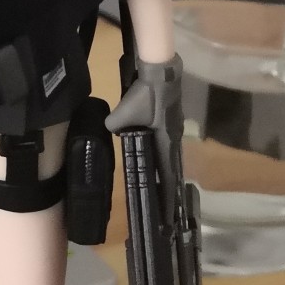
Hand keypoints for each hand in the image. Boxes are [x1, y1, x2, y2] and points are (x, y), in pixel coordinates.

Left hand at [106, 55, 184, 215]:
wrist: (160, 71)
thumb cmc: (147, 94)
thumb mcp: (125, 111)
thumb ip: (115, 124)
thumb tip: (110, 128)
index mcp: (166, 141)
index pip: (168, 174)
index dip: (168, 193)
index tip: (169, 213)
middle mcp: (173, 139)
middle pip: (170, 167)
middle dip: (166, 186)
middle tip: (162, 205)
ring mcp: (174, 129)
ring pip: (167, 154)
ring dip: (163, 169)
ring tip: (158, 185)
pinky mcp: (170, 120)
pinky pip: (165, 142)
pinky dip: (159, 153)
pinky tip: (152, 154)